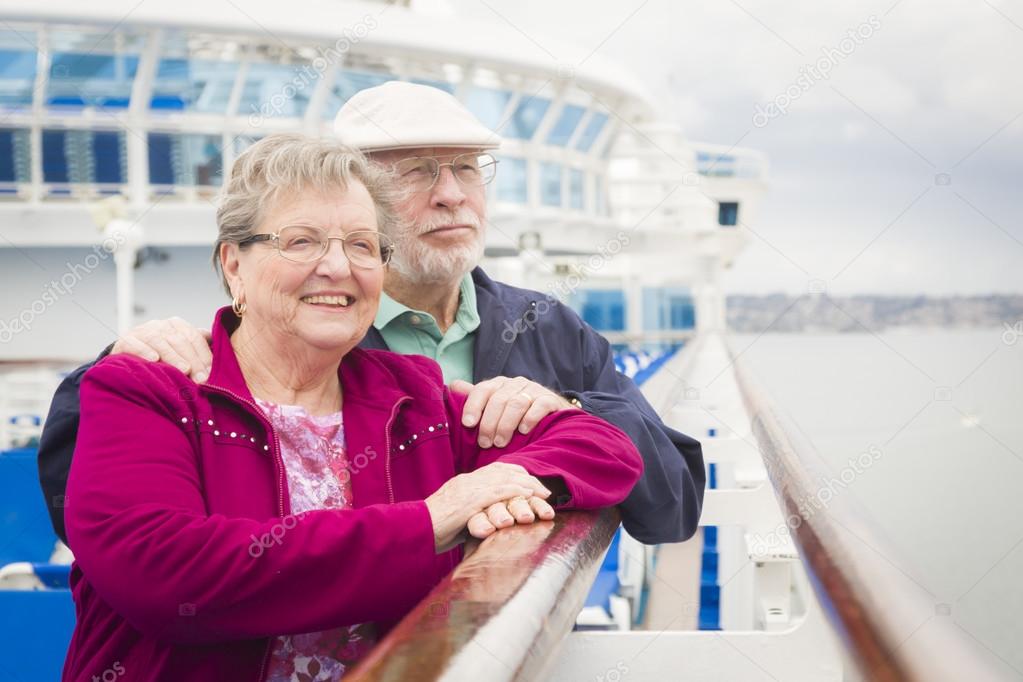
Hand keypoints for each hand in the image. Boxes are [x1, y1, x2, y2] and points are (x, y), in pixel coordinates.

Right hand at [111, 318, 212, 381]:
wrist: (128, 355)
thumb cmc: (163, 355)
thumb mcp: (182, 350)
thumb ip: (199, 348)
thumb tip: (224, 353)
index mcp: (177, 325)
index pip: (194, 337)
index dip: (204, 355)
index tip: (211, 374)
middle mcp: (160, 325)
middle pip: (180, 341)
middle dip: (193, 360)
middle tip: (201, 379)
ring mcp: (142, 331)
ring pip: (160, 341)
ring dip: (173, 356)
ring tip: (184, 370)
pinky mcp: (125, 340)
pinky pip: (134, 343)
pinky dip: (144, 350)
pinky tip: (154, 360)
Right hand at [424, 462, 550, 552]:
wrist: (414, 529)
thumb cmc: (432, 528)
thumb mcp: (454, 515)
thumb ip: (471, 512)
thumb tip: (486, 521)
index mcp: (464, 482)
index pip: (496, 470)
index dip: (516, 475)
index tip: (531, 483)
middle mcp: (468, 481)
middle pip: (504, 472)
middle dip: (527, 480)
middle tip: (544, 491)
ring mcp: (468, 489)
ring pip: (504, 480)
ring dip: (527, 486)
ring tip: (542, 495)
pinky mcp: (469, 502)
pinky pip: (497, 493)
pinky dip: (515, 493)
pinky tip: (528, 497)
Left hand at [450, 376, 574, 447]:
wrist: (552, 417)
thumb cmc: (517, 415)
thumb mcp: (495, 406)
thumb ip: (476, 398)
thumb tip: (452, 387)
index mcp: (499, 384)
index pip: (483, 389)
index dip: (473, 405)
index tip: (467, 424)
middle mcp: (516, 384)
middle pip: (499, 399)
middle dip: (489, 423)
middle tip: (485, 443)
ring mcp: (534, 390)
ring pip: (517, 403)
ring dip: (506, 424)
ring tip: (500, 443)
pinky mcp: (550, 399)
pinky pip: (539, 405)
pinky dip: (530, 418)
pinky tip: (523, 431)